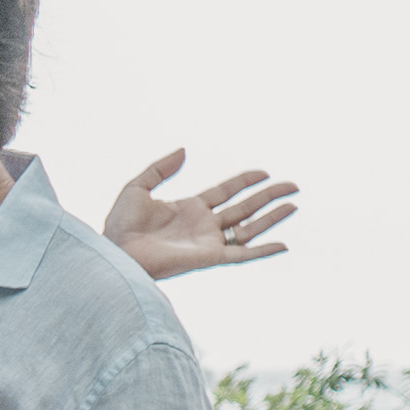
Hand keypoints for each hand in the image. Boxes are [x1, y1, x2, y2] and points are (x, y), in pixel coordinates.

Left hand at [103, 150, 296, 281]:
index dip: (245, 181)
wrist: (115, 252)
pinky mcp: (208, 258)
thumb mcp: (137, 188)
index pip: (225, 192)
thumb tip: (184, 150)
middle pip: (244, 209)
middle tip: (293, 186)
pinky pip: (241, 255)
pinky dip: (262, 251)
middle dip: (269, 197)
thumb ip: (160, 168)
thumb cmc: (119, 226)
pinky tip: (283, 245)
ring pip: (248, 229)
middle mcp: (203, 226)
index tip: (264, 173)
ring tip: (294, 205)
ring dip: (272, 218)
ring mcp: (208, 243)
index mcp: (189, 209)